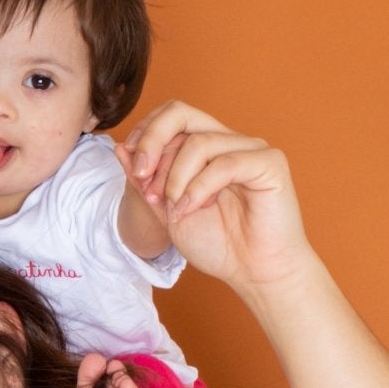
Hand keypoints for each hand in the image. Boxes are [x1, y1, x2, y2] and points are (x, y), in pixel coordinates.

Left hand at [122, 100, 317, 292]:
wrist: (254, 274)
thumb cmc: (218, 245)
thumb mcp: (167, 212)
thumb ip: (144, 182)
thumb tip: (119, 148)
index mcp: (207, 148)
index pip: (171, 116)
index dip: (145, 135)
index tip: (133, 170)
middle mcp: (229, 141)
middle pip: (181, 113)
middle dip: (152, 144)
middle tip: (142, 180)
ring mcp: (251, 149)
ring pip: (198, 142)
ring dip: (175, 178)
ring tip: (176, 209)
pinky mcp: (270, 163)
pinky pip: (225, 163)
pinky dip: (200, 187)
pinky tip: (193, 208)